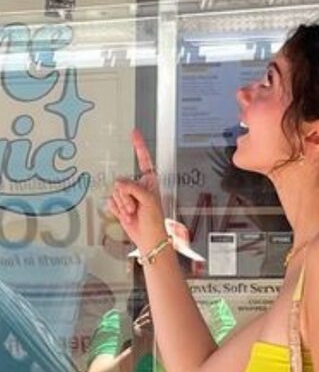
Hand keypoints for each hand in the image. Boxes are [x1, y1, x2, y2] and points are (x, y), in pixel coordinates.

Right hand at [106, 129, 166, 253]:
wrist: (148, 239)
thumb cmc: (154, 221)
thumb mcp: (148, 200)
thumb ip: (133, 187)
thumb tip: (118, 183)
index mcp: (149, 181)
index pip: (143, 160)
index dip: (138, 146)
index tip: (134, 132)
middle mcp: (137, 186)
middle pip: (122, 181)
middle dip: (127, 196)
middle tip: (136, 208)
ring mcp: (128, 196)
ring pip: (115, 192)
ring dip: (123, 205)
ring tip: (133, 213)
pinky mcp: (120, 206)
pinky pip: (111, 202)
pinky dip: (117, 210)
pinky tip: (126, 215)